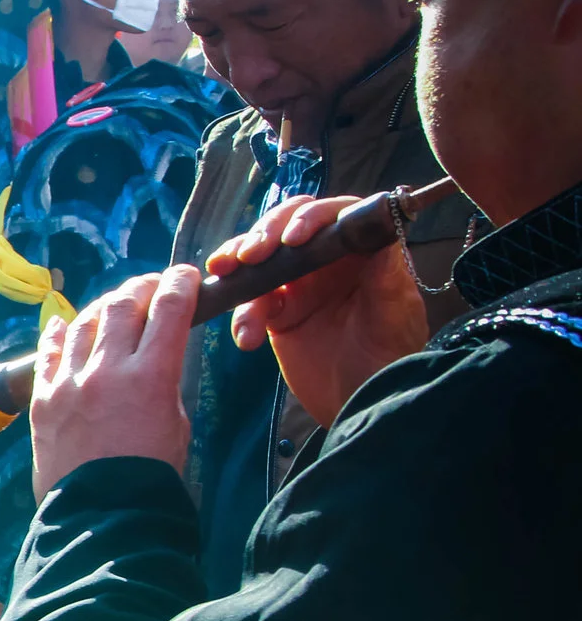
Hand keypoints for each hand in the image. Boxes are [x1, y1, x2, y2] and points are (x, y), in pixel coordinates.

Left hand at [29, 266, 199, 498]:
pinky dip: (56, 333)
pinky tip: (62, 323)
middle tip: (150, 289)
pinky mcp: (42, 400)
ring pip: (83, 322)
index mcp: (151, 374)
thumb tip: (153, 357)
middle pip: (122, 305)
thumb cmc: (150, 474)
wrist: (101, 515)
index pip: (168, 307)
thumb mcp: (175, 422)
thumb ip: (164, 382)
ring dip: (102, 308)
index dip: (179, 282)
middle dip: (141, 288)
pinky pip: (46, 354)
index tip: (185, 275)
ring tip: (112, 307)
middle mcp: (106, 370)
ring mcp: (69, 383)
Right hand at [214, 194, 429, 427]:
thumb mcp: (394, 317)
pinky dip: (240, 315)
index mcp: (361, 252)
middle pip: (288, 225)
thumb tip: (381, 228)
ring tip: (227, 273)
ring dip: (239, 261)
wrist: (361, 405)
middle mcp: (327, 261)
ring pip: (261, 257)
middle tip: (250, 256)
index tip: (292, 239)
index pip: (335, 215)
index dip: (310, 217)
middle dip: (265, 233)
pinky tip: (245, 337)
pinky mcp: (275, 312)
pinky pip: (248, 302)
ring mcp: (298, 284)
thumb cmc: (389, 360)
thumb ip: (386, 274)